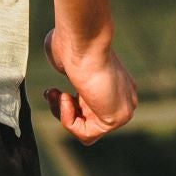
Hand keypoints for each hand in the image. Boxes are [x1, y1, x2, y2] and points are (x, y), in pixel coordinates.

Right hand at [44, 27, 137, 144]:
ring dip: (64, 115)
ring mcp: (122, 110)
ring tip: (58, 94)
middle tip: (52, 92)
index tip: (54, 89)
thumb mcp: (68, 60)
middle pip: (88, 121)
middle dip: (64, 109)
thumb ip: (70, 71)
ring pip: (87, 131)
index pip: (91, 109)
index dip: (67, 104)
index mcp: (115, 84)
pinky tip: (67, 99)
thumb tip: (63, 76)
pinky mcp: (116, 119)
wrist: (85, 39)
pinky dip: (69, 121)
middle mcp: (122, 98)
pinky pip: (87, 135)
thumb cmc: (73, 42)